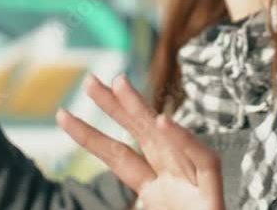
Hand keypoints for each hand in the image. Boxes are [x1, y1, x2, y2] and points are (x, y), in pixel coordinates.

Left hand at [57, 74, 224, 209]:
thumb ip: (120, 209)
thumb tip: (77, 207)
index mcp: (155, 192)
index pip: (118, 157)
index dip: (90, 136)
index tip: (62, 115)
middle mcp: (173, 181)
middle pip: (140, 137)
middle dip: (116, 107)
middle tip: (89, 80)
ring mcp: (194, 185)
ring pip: (168, 141)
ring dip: (143, 112)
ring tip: (119, 83)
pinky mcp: (214, 196)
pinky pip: (203, 163)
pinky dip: (184, 142)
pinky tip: (162, 122)